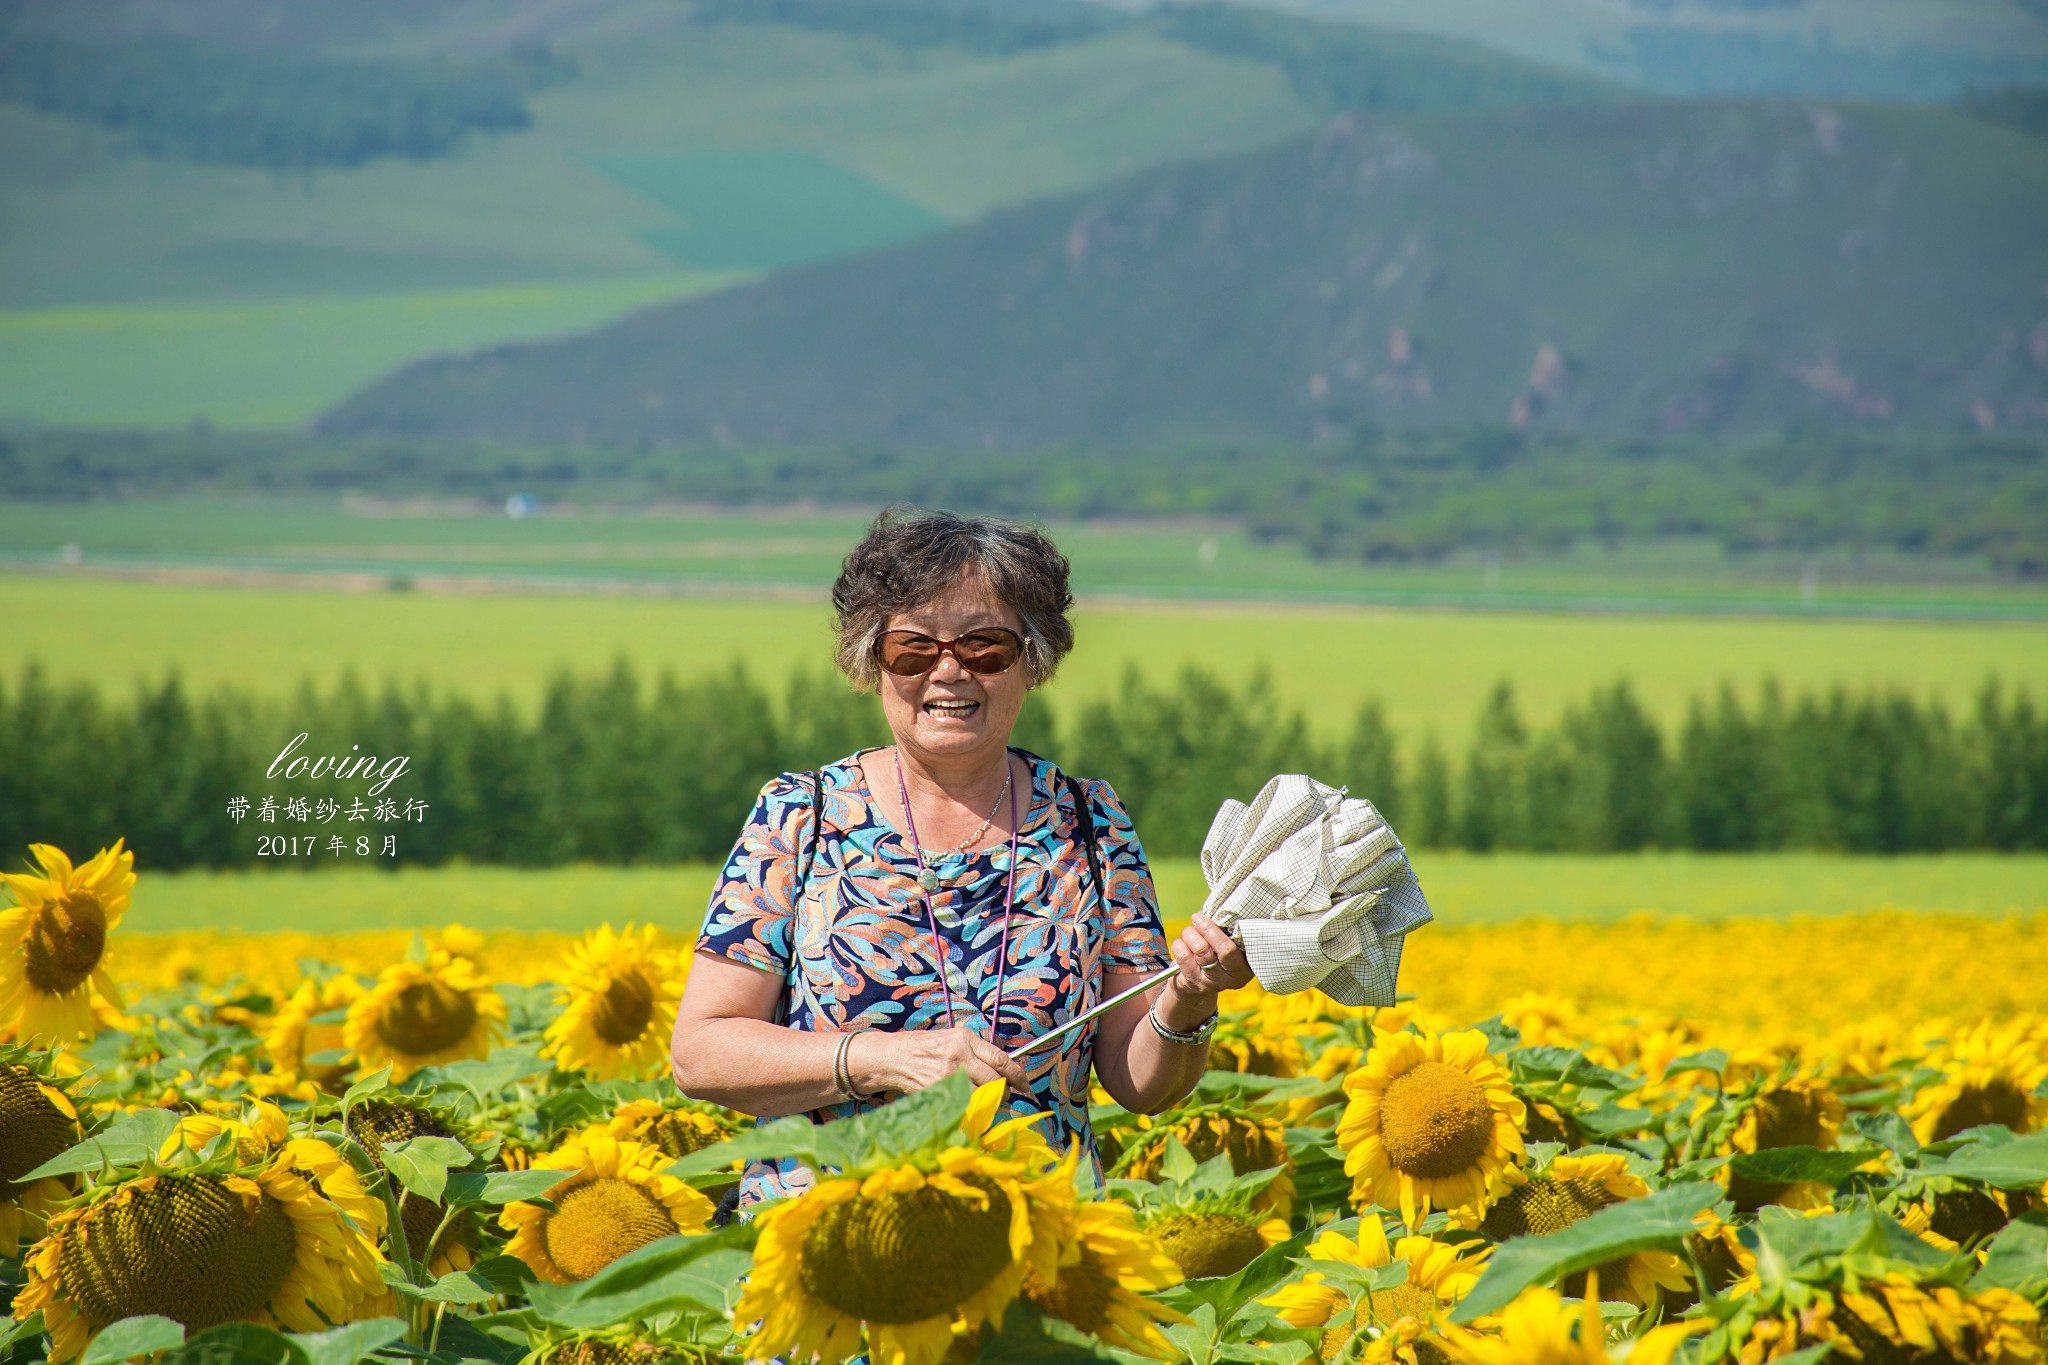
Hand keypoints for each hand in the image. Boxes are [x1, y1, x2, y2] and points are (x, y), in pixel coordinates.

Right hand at [851, 1026, 1027, 1098]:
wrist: (893, 1056)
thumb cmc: (924, 1047)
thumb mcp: (952, 1039)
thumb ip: (976, 1051)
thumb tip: (1001, 1070)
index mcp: (966, 1039)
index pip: (1001, 1059)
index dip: (1018, 1076)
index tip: (1025, 1086)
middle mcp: (960, 1055)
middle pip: (994, 1081)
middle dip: (1003, 1092)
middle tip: (1003, 1096)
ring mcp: (948, 1075)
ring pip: (981, 1097)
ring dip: (987, 1104)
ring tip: (983, 1102)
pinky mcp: (939, 1091)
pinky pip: (964, 1106)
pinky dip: (970, 1110)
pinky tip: (967, 1107)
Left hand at [1166, 912, 1253, 1008]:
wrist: (1196, 988)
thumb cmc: (1213, 955)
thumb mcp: (1225, 943)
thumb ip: (1225, 929)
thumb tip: (1213, 910)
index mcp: (1248, 965)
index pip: (1241, 945)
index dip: (1226, 927)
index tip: (1211, 916)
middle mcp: (1234, 977)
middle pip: (1225, 949)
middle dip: (1207, 928)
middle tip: (1197, 919)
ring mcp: (1215, 983)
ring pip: (1202, 950)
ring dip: (1190, 935)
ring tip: (1188, 932)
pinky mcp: (1195, 984)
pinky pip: (1184, 957)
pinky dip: (1179, 945)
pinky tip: (1181, 944)